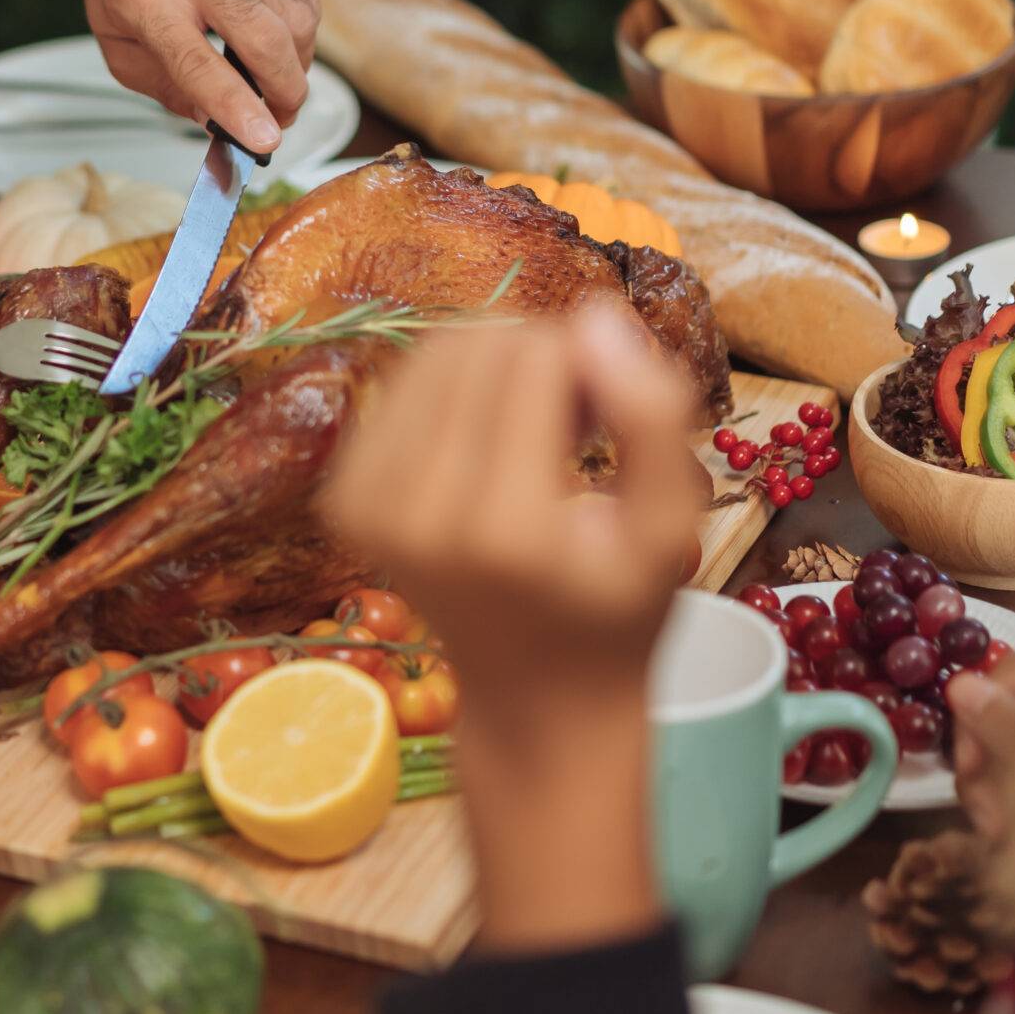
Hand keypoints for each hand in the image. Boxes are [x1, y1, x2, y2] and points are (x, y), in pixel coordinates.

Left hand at [82, 0, 317, 155]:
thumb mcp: (116, 38)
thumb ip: (163, 86)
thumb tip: (216, 122)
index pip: (196, 61)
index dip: (235, 105)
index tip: (265, 139)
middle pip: (263, 38)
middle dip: (285, 91)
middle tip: (282, 117)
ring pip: (295, 17)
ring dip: (298, 63)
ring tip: (279, 77)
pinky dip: (302, 28)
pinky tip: (282, 37)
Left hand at [321, 313, 699, 956]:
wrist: (534, 697)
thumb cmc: (616, 610)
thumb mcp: (671, 527)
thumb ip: (653, 418)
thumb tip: (596, 316)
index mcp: (503, 529)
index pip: (535, 359)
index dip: (589, 361)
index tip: (611, 415)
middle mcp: (417, 517)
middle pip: (480, 346)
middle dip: (542, 358)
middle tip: (580, 421)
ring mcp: (367, 510)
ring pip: (435, 355)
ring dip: (497, 368)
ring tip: (540, 431)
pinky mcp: (343, 502)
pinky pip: (400, 389)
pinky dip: (453, 395)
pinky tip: (491, 444)